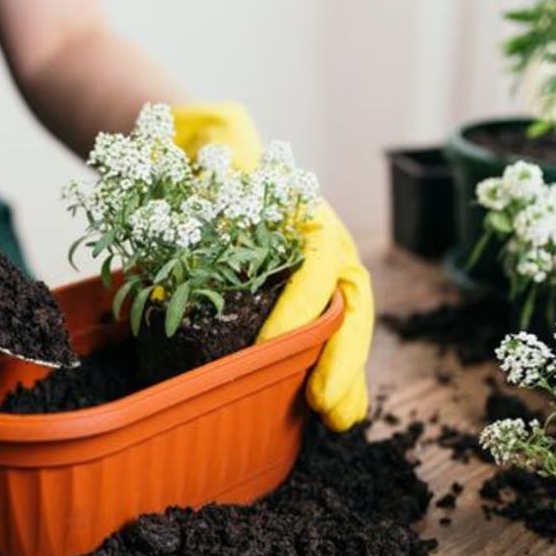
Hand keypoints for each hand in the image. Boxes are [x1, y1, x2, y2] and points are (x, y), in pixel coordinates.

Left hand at [172, 103, 373, 430]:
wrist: (208, 152)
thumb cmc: (217, 147)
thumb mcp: (220, 134)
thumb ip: (223, 141)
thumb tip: (218, 157)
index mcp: (309, 214)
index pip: (315, 263)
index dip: (300, 306)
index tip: (272, 346)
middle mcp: (324, 249)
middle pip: (348, 305)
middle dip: (342, 357)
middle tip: (322, 403)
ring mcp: (318, 278)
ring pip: (345, 329)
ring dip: (344, 377)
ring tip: (337, 420)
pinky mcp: (301, 300)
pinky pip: (324, 339)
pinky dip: (329, 375)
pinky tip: (329, 413)